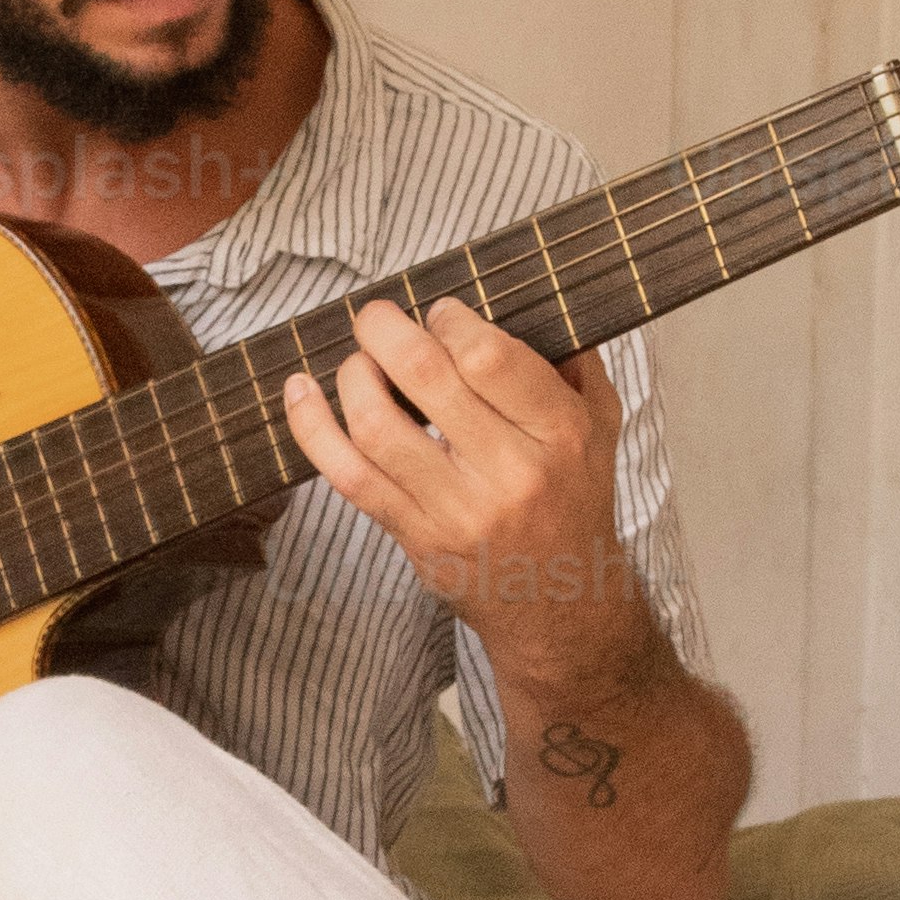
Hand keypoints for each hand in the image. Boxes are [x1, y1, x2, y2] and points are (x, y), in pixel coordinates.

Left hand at [282, 296, 627, 645]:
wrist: (561, 602)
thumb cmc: (573, 498)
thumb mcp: (599, 425)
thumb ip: (571, 360)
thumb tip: (523, 297)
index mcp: (559, 433)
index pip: (489, 356)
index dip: (448, 319)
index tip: (438, 313)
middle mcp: (510, 473)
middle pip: (427, 379)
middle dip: (386, 331)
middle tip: (376, 317)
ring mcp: (457, 510)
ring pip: (378, 427)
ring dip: (352, 377)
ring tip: (357, 361)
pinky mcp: (415, 537)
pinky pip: (348, 477)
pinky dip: (312, 428)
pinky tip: (300, 393)